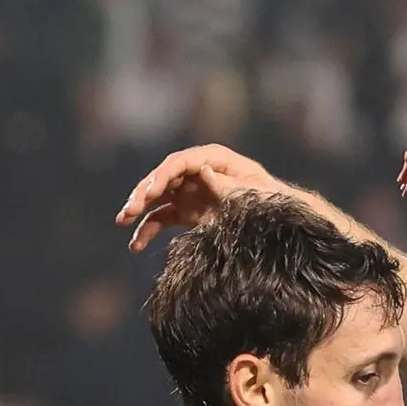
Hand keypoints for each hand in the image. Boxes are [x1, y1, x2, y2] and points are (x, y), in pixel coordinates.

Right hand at [115, 144, 291, 250]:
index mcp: (215, 159)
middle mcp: (198, 172)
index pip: (181, 162)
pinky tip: (135, 246)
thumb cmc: (273, 203)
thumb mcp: (255, 194)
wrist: (283, 225)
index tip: (150, 192)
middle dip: (144, 192)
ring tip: (123, 221)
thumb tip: (204, 171)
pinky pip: (162, 219)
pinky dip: (148, 231)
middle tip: (130, 210)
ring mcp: (190, 192)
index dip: (163, 175)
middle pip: (164, 177)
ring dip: (139, 209)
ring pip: (157, 197)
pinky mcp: (187, 213)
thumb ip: (229, 184)